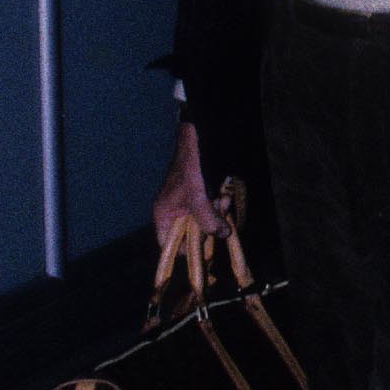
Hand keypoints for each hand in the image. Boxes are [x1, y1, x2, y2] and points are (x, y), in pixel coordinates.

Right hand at [151, 121, 228, 247]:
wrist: (195, 141)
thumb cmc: (188, 168)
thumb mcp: (196, 196)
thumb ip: (208, 218)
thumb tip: (223, 235)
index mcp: (164, 216)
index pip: (168, 245)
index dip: (184, 249)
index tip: (203, 245)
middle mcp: (175, 214)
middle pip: (192, 234)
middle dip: (208, 226)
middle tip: (219, 215)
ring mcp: (189, 206)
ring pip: (206, 221)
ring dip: (217, 214)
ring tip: (223, 200)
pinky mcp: (202, 198)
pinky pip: (212, 210)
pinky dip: (219, 205)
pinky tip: (225, 195)